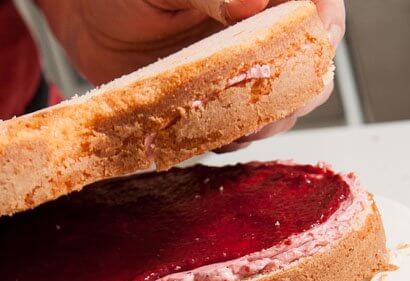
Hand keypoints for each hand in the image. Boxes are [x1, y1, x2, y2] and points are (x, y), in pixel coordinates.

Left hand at [37, 0, 344, 145]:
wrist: (88, 18)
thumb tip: (252, 1)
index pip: (319, 10)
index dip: (322, 33)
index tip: (307, 55)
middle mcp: (264, 32)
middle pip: (310, 69)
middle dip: (293, 96)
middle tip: (260, 112)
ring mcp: (243, 71)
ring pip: (280, 107)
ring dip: (262, 124)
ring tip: (233, 130)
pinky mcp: (218, 102)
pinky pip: (239, 128)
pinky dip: (230, 138)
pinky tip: (211, 138)